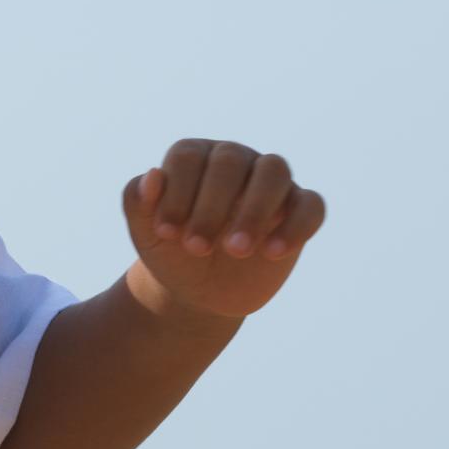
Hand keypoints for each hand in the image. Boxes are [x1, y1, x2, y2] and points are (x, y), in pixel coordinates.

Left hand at [121, 142, 325, 324]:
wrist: (198, 292)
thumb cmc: (171, 253)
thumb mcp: (146, 234)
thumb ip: (138, 203)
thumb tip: (152, 176)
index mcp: (195, 158)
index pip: (188, 156)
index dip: (176, 192)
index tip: (166, 233)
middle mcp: (235, 160)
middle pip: (231, 160)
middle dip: (212, 205)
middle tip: (197, 248)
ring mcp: (269, 184)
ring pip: (275, 170)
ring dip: (255, 209)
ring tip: (236, 250)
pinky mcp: (298, 211)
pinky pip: (311, 206)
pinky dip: (296, 226)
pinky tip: (272, 253)